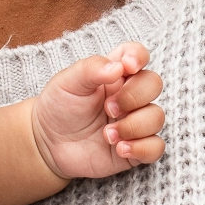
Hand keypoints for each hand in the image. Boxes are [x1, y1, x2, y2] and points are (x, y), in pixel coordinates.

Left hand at [30, 43, 164, 178]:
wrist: (47, 144)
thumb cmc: (59, 107)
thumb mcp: (67, 82)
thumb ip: (91, 68)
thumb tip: (119, 67)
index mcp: (115, 74)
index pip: (138, 55)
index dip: (139, 57)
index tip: (127, 67)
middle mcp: (129, 96)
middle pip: (154, 84)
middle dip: (133, 97)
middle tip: (108, 109)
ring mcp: (134, 122)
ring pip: (157, 117)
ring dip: (133, 126)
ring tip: (107, 135)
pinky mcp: (135, 149)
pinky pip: (156, 147)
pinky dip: (141, 148)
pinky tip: (119, 149)